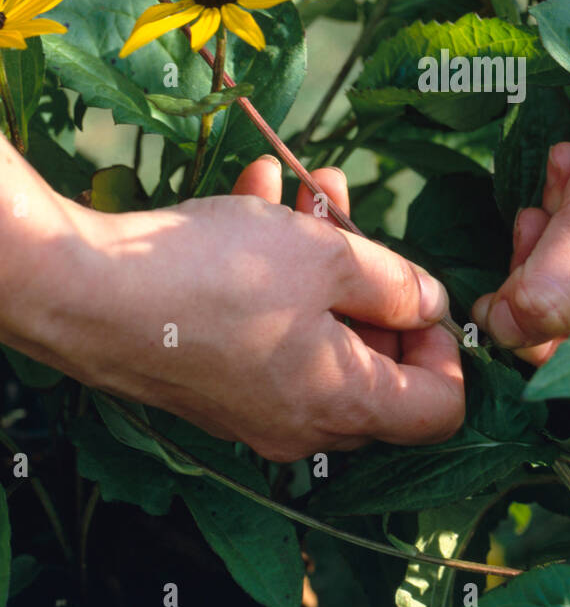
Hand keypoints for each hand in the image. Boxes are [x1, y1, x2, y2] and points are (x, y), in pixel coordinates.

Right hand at [19, 150, 462, 458]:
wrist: (84, 293)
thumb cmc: (215, 276)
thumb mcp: (326, 257)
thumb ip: (395, 282)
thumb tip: (433, 305)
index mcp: (344, 405)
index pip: (438, 408)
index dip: (448, 348)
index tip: (420, 291)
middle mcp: (301, 423)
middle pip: (375, 365)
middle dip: (372, 281)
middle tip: (353, 213)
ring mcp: (251, 407)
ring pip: (314, 332)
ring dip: (319, 256)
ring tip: (304, 184)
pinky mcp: (210, 381)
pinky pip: (263, 330)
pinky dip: (269, 271)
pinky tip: (255, 195)